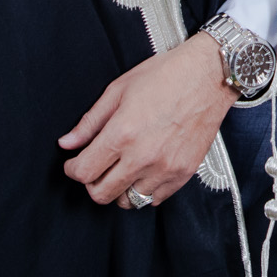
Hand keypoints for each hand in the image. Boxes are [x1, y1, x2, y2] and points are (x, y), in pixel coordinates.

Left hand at [60, 31, 235, 208]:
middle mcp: (142, 157)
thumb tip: (67, 143)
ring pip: (128, 201)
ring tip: (121, 170)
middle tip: (96, 168)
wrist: (209, 75)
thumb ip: (90, 121)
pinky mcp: (183, 173)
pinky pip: (155, 200)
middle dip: (91, 183)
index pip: (84, 172)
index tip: (74, 164)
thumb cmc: (165, 75)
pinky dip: (144, 190)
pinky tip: (143, 172)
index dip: (72, 170)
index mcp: (122, 133)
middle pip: (102, 194)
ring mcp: (165, 168)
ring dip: (118, 189)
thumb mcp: (119, 89)